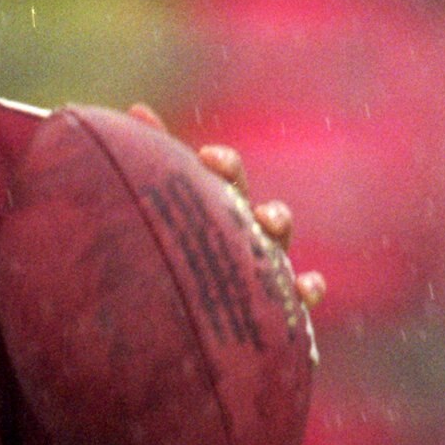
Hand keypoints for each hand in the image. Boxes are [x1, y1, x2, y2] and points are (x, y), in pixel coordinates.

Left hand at [126, 105, 327, 315]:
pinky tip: (305, 285)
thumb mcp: (161, 217)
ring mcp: (268, 272)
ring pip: (282, 246)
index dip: (223, 166)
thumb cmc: (174, 269)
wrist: (179, 337)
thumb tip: (135, 107)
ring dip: (278, 226)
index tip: (207, 157)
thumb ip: (152, 163)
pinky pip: (303, 298)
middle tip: (239, 190)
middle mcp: (248, 239)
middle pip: (260, 210)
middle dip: (253, 196)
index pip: (227, 180)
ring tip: (268, 222)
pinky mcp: (281, 310)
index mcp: (220, 215)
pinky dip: (309, 288)